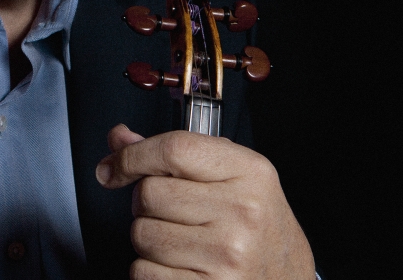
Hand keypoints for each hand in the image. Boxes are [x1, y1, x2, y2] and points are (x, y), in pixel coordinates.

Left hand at [95, 124, 314, 278]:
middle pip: (148, 193)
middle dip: (147, 205)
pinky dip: (150, 272)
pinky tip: (182, 268)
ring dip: (149, 240)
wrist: (288, 279)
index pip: (172, 148)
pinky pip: (143, 272)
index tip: (113, 168)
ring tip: (184, 244)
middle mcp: (242, 212)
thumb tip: (119, 138)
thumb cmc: (254, 226)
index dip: (131, 156)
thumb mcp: (229, 176)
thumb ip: (173, 154)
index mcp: (249, 173)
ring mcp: (228, 255)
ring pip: (141, 235)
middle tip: (175, 216)